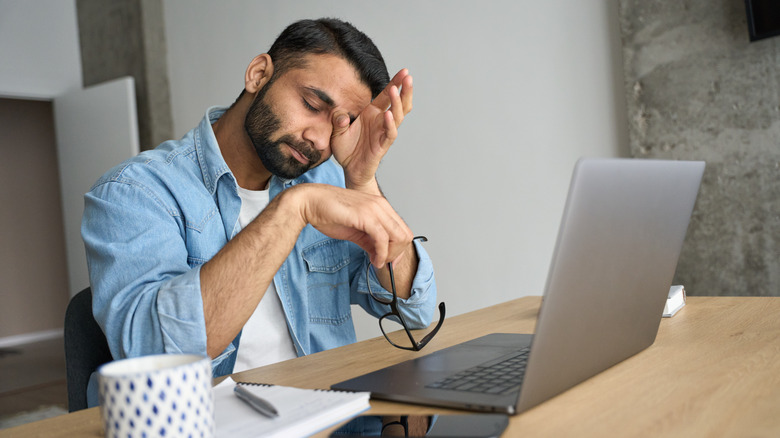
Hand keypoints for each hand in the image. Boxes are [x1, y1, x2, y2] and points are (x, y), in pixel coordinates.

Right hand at [289, 183, 412, 267]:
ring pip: (398, 237)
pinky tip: (374, 260)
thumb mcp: (355, 230)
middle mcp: (381, 205)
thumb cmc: (328, 213)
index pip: (402, 229)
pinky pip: (382, 239)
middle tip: (382, 263)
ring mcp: (375, 209)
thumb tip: (379, 254)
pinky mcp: (366, 215)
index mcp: (380, 206)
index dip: (399, 249)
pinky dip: (381, 254)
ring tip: (377, 262)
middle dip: (397, 254)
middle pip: (405, 234)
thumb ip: (369, 241)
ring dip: (390, 255)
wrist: (309, 202)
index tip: (389, 261)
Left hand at [330, 69, 413, 191]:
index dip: (395, 83)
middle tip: (408, 76)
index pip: (386, 95)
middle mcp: (380, 121)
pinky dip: (389, 123)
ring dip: (397, 103)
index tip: (404, 71)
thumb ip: (337, 121)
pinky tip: (387, 114)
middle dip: (404, 90)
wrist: (349, 169)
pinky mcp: (382, 145)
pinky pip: (390, 133)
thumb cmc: (346, 149)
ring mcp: (383, 132)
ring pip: (397, 115)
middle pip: (398, 103)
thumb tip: (340, 115)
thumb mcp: (336, 131)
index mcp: (371, 113)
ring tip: (396, 90)